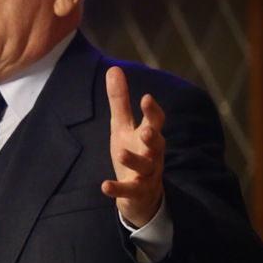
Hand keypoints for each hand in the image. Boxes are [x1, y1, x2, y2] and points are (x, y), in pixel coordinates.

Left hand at [101, 67, 165, 227]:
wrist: (141, 194)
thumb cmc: (133, 151)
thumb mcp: (122, 126)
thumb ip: (120, 100)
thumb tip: (114, 68)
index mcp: (148, 136)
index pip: (156, 121)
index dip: (152, 111)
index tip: (146, 98)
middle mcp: (152, 154)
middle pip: (157, 144)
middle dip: (153, 136)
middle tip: (146, 130)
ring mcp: (146, 174)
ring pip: (145, 167)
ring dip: (134, 160)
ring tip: (121, 153)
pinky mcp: (136, 192)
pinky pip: (128, 190)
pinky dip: (117, 189)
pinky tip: (104, 186)